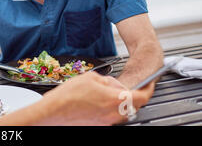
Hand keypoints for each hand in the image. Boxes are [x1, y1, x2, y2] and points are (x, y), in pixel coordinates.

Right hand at [37, 72, 154, 125]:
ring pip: (119, 111)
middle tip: (118, 86)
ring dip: (116, 102)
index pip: (141, 96)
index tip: (150, 84)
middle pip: (131, 105)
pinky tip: (92, 101)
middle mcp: (114, 114)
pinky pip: (108, 116)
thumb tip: (114, 85)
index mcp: (115, 100)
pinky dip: (105, 108)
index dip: (148, 88)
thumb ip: (108, 81)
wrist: (53, 112)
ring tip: (100, 92)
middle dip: (129, 95)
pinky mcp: (98, 126)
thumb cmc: (68, 96)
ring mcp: (106, 123)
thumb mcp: (91, 78)